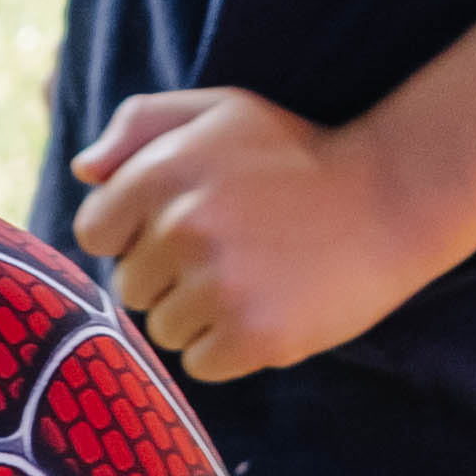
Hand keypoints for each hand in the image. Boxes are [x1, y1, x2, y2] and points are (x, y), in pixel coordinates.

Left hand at [70, 89, 447, 382]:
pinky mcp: (252, 335)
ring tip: (254, 277)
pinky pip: (200, 363)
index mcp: (164, 170)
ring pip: (163, 328)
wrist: (390, 198)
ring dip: (199, 314)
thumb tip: (85, 171)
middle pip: (128, 286)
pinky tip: (269, 307)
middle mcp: (183, 227)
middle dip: (169, 275)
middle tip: (233, 249)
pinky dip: (230, 349)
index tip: (183, 224)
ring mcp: (218, 285)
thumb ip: (143, 125)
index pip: (95, 232)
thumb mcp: (221, 112)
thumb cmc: (294, 156)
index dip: (134, 233)